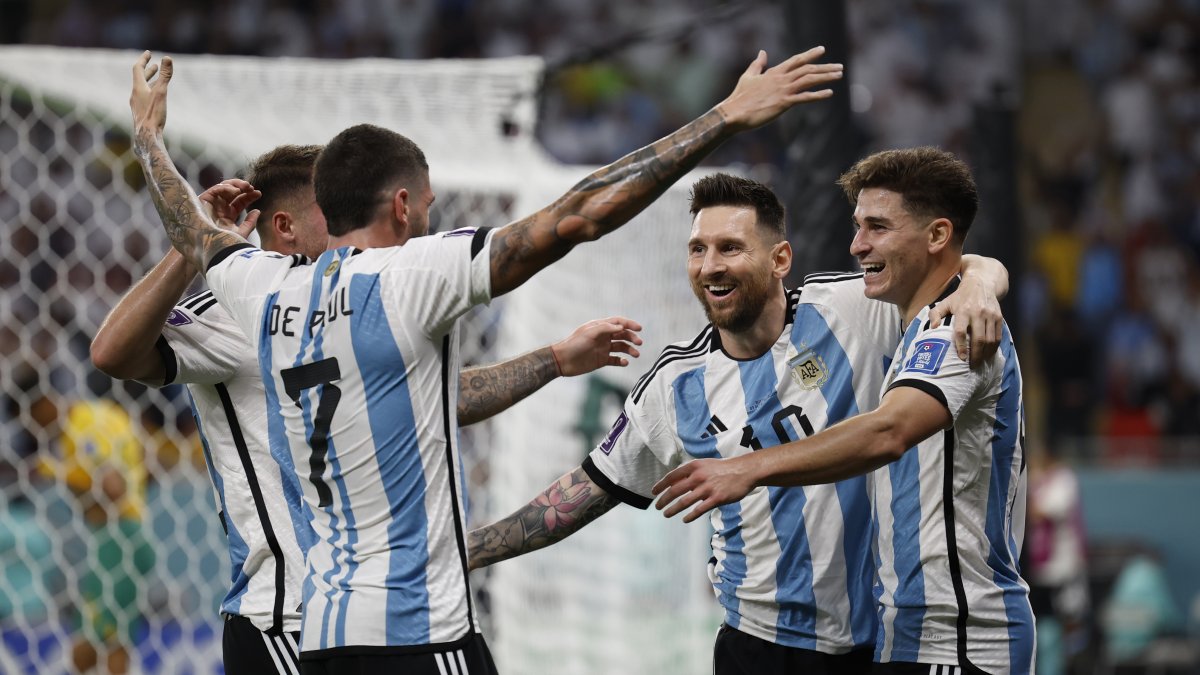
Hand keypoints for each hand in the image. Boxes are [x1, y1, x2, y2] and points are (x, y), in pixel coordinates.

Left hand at [130, 51, 171, 138]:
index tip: (149, 53)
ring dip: (150, 82)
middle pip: (139, 79)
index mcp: (138, 88)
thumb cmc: (153, 115)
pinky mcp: (140, 113)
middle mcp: (135, 95)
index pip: (138, 68)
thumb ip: (165, 76)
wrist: (146, 136)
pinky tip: (156, 99)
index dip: (143, 59)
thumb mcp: (161, 93)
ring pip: (142, 89)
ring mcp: (137, 104)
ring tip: (157, 80)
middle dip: (148, 71)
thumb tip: (167, 57)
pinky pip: (144, 98)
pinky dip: (150, 93)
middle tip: (154, 65)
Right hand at [199, 179, 261, 237]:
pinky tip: (236, 191)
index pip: (240, 201)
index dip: (249, 196)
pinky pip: (216, 189)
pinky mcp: (204, 200)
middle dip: (243, 188)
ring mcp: (212, 204)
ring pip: (224, 187)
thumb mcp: (241, 233)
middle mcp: (220, 208)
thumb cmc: (224, 243)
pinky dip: (227, 187)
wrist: (210, 247)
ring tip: (246, 187)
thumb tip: (257, 211)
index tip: (259, 193)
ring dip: (236, 184)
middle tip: (252, 188)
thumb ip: (250, 223)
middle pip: (233, 192)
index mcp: (228, 215)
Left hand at [550, 316, 643, 376]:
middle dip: (632, 337)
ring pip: (621, 347)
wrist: (562, 361)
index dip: (629, 324)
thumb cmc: (574, 344)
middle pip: (622, 334)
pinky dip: (622, 361)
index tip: (639, 328)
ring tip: (636, 354)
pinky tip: (625, 362)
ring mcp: (603, 349)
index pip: (618, 322)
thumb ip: (605, 328)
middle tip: (639, 343)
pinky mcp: (602, 360)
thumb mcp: (589, 333)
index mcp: (600, 327)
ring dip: (630, 350)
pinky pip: (616, 360)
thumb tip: (621, 327)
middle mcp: (603, 337)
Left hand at [651, 456, 756, 522]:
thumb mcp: (704, 464)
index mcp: (694, 466)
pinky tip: (685, 519)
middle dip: (664, 499)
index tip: (654, 492)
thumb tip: (675, 481)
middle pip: (675, 490)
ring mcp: (707, 488)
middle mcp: (698, 476)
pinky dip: (690, 516)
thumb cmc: (723, 468)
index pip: (672, 476)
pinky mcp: (717, 499)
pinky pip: (699, 510)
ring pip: (685, 502)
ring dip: (673, 509)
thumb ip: (690, 472)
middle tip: (657, 506)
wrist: (744, 471)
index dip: (661, 485)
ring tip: (666, 514)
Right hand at [714, 47, 842, 131]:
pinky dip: (818, 94)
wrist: (735, 112)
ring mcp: (783, 90)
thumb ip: (758, 64)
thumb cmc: (739, 97)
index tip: (822, 49)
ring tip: (839, 75)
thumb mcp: (749, 76)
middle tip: (839, 67)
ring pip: (809, 79)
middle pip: (807, 69)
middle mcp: (781, 79)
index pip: (796, 60)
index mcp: (774, 72)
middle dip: (825, 67)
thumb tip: (762, 52)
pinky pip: (805, 97)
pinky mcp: (784, 103)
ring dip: (826, 77)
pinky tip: (829, 93)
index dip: (810, 54)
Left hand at [929, 274, 1001, 366]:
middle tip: (972, 366)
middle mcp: (978, 312)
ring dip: (986, 354)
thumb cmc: (959, 297)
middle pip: (979, 339)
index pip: (961, 331)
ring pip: (990, 340)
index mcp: (963, 310)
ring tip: (980, 362)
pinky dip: (994, 347)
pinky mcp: (999, 317)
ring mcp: (990, 315)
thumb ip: (935, 314)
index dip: (961, 346)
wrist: (982, 283)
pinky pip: (998, 336)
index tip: (961, 358)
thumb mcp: (945, 302)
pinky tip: (988, 354)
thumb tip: (933, 327)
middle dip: (976, 355)